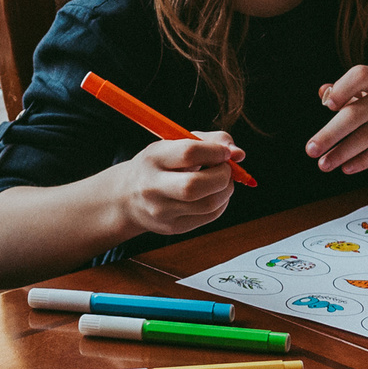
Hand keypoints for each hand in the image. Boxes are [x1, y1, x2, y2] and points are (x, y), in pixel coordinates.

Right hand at [118, 132, 241, 235]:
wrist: (128, 197)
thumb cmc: (160, 165)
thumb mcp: (175, 144)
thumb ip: (209, 141)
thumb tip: (239, 153)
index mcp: (153, 159)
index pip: (189, 153)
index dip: (215, 151)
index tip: (224, 152)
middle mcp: (153, 187)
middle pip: (195, 186)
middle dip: (222, 175)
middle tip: (226, 168)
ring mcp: (162, 211)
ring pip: (208, 205)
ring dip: (226, 190)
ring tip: (222, 181)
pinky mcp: (173, 228)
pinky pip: (210, 216)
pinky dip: (221, 203)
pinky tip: (215, 194)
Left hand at [307, 66, 367, 174]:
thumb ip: (352, 92)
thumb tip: (323, 93)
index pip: (360, 76)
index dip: (343, 88)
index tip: (328, 105)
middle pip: (357, 112)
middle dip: (330, 133)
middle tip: (311, 149)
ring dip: (342, 152)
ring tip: (324, 165)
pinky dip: (364, 160)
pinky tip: (348, 168)